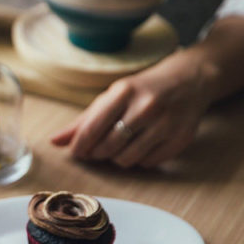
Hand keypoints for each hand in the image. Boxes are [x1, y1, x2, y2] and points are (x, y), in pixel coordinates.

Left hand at [50, 51, 216, 167]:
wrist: (189, 80)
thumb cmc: (141, 90)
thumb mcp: (112, 96)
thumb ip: (83, 121)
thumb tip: (54, 141)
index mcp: (124, 92)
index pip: (92, 127)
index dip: (79, 145)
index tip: (75, 153)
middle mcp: (146, 107)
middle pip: (108, 146)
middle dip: (97, 153)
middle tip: (96, 150)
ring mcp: (167, 124)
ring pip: (127, 159)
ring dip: (116, 158)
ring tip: (118, 147)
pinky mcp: (181, 139)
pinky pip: (148, 163)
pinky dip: (138, 161)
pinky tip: (139, 147)